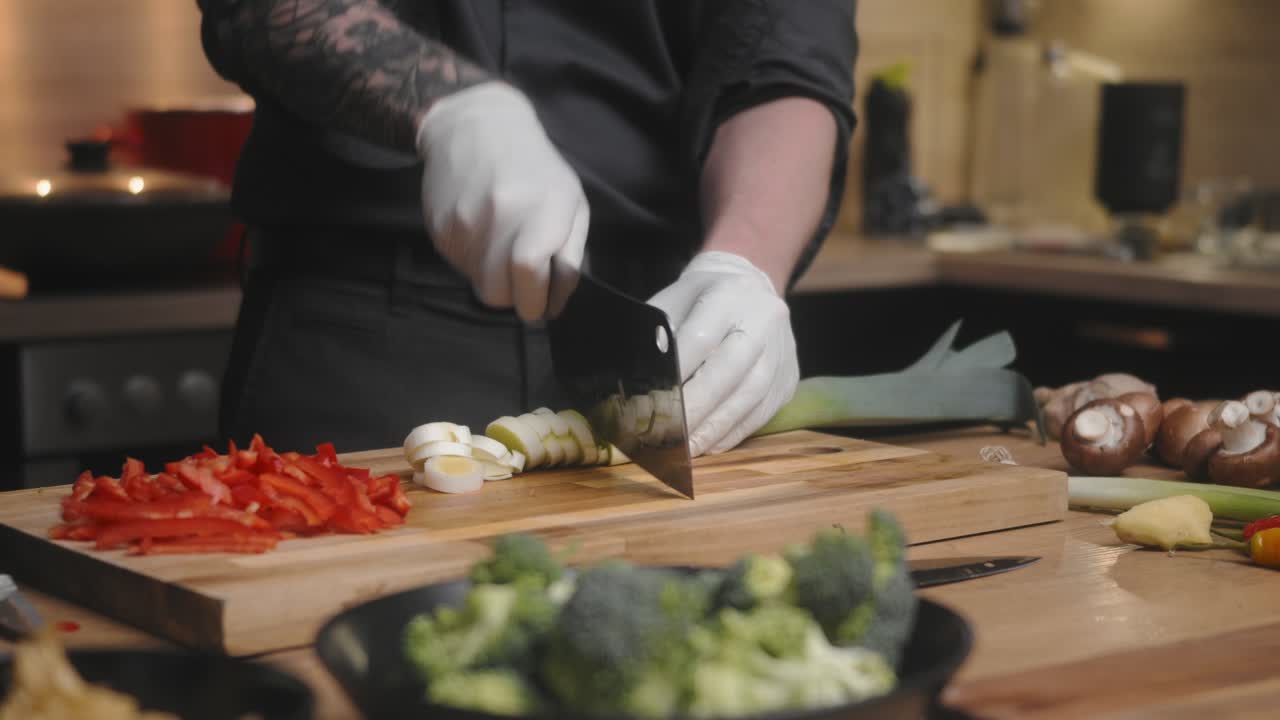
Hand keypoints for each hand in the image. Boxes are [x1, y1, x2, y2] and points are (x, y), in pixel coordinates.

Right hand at [416, 82, 589, 321]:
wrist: (475, 127)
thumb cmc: (534, 168)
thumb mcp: (571, 202)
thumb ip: (570, 255)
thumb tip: (556, 302)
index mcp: (543, 207)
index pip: (528, 271)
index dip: (535, 301)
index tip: (541, 307)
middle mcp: (500, 213)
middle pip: (500, 293)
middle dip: (516, 299)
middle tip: (524, 283)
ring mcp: (465, 221)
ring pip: (479, 285)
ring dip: (496, 280)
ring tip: (504, 249)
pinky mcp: (440, 227)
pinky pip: (461, 267)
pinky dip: (476, 262)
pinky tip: (484, 232)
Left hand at [648, 251, 798, 455]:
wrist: (750, 286)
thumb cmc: (700, 299)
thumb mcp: (674, 301)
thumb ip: (658, 334)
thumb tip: (640, 379)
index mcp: (728, 295)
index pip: (702, 339)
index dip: (677, 374)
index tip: (652, 402)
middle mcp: (763, 320)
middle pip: (731, 370)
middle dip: (697, 407)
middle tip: (669, 434)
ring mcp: (782, 351)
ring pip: (752, 396)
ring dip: (716, 427)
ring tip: (687, 448)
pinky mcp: (789, 378)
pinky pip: (764, 412)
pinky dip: (734, 432)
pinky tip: (711, 443)